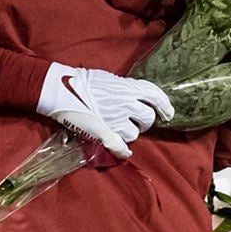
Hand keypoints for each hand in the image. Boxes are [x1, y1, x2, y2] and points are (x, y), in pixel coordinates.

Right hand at [36, 63, 173, 158]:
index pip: (155, 96)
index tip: (168, 113)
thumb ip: (126, 88)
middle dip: (144, 120)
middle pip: (147, 117)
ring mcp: (115, 119)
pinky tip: (124, 153)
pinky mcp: (104, 132)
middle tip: (136, 120)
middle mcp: (126, 103)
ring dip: (130, 132)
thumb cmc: (82, 80)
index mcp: (128, 88)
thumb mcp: (110, 79)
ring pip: (134, 133)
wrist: (62, 89)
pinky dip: (123, 151)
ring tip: (120, 128)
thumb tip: (135, 96)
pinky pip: (120, 146)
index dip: (165, 105)